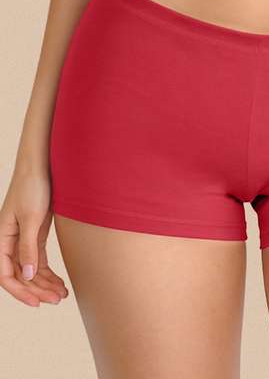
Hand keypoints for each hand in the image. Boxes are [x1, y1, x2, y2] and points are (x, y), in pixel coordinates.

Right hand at [0, 164, 68, 306]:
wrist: (42, 166)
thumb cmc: (32, 188)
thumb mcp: (32, 218)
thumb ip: (28, 247)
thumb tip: (25, 275)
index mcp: (2, 239)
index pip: (6, 275)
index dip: (20, 291)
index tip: (37, 302)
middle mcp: (10, 241)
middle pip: (21, 275)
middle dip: (37, 289)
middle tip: (57, 300)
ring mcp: (24, 238)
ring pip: (31, 269)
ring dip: (45, 283)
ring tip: (62, 294)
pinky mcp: (36, 232)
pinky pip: (39, 258)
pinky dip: (48, 271)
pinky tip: (60, 281)